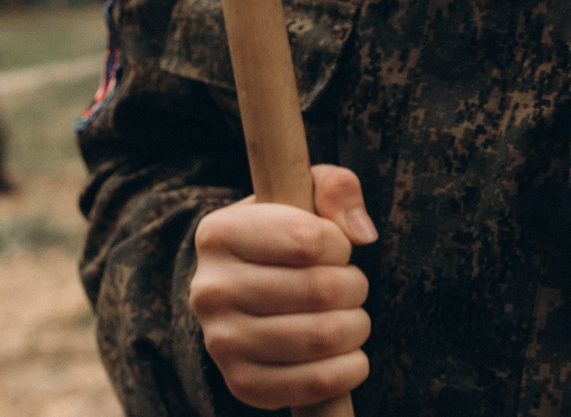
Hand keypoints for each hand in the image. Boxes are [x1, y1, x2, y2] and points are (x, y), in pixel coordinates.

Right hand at [190, 164, 377, 408]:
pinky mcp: (242, 383)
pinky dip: (350, 369)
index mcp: (219, 234)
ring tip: (349, 315)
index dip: (339, 245)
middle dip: (354, 286)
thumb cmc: (283, 235)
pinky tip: (348, 353)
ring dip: (356, 326)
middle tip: (350, 285)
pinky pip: (315, 384)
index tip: (335, 248)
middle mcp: (210, 290)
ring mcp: (221, 342)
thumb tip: (361, 233)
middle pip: (320, 291)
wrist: (243, 290)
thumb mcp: (302, 192)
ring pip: (322, 337)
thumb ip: (335, 188)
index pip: (308, 240)